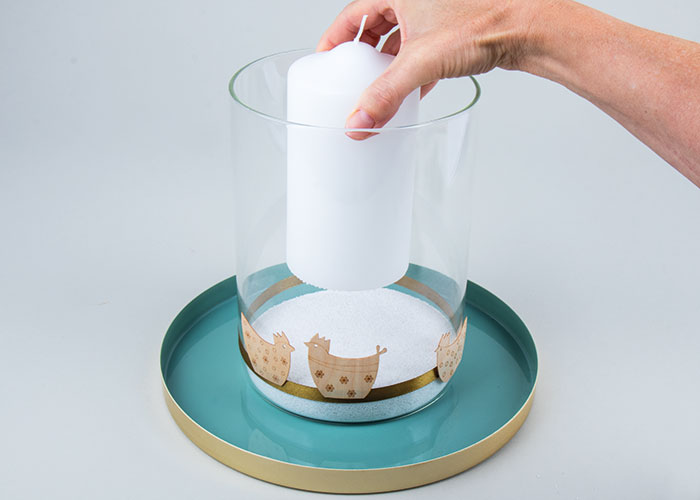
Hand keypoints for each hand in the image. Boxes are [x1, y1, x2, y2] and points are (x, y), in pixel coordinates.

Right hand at [317, 0, 537, 138]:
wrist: (528, 28)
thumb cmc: (485, 23)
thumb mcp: (422, 62)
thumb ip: (386, 95)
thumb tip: (359, 121)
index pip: (353, 13)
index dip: (336, 37)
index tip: (326, 58)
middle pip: (376, 25)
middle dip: (364, 53)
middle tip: (351, 75)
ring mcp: (437, 10)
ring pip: (401, 37)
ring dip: (389, 63)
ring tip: (379, 86)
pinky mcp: (454, 27)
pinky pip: (422, 46)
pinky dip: (413, 67)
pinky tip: (413, 88)